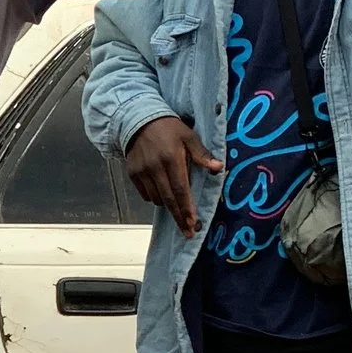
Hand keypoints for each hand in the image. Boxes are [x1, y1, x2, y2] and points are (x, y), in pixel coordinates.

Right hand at [124, 115, 220, 235]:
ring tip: (176, 204)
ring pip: (156, 198)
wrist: (138, 120)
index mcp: (172, 158)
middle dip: (179, 218)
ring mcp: (142, 171)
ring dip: (168, 204)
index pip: (181, 189)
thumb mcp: (188, 136)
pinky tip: (161, 192)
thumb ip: (202, 154)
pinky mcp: (132, 173)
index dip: (187, 207)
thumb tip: (218, 168)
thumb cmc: (169, 128)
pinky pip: (145, 194)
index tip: (193, 222)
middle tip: (188, 232)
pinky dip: (155, 197)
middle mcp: (155, 167)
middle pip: (169, 199)